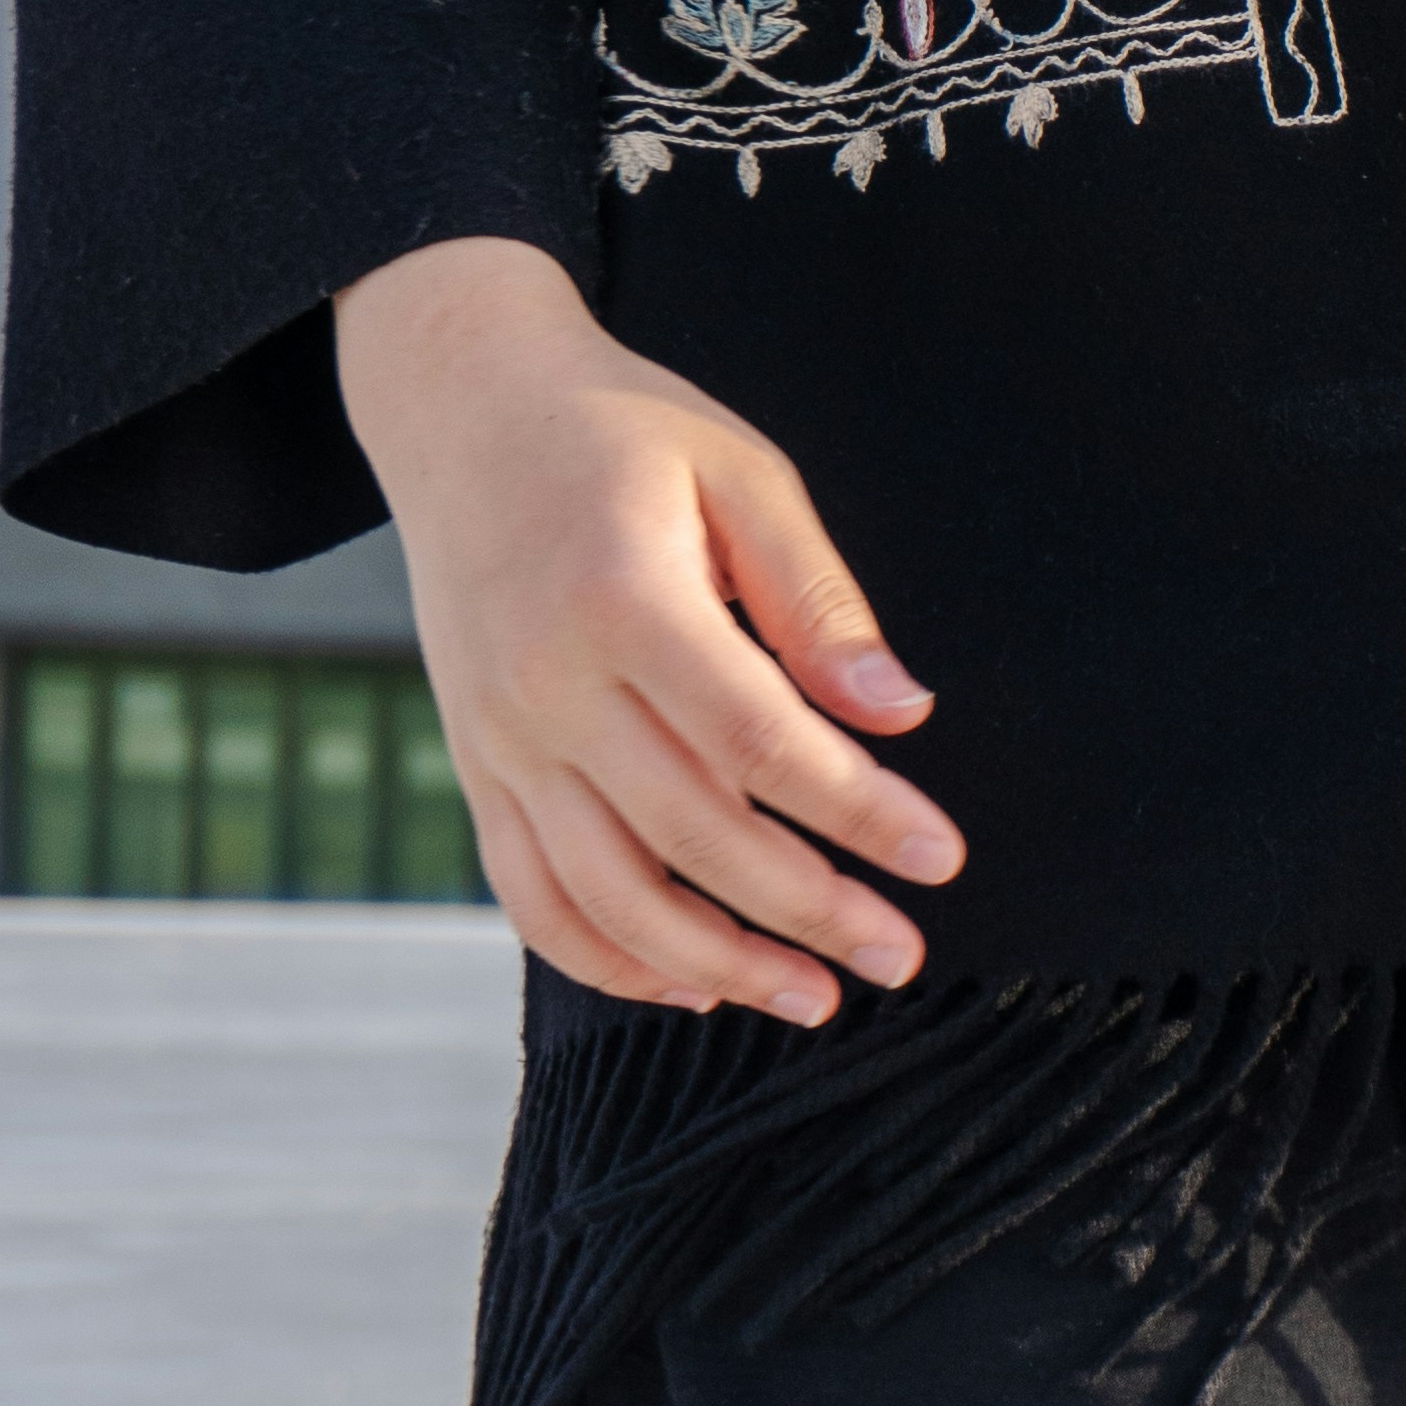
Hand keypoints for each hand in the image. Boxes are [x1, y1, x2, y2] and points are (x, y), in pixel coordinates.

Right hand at [333, 237, 961, 1022]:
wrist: (464, 410)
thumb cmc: (620, 434)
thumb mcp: (741, 474)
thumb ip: (817, 599)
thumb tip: (899, 712)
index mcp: (623, 598)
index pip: (760, 741)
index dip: (858, 813)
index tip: (941, 859)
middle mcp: (547, 684)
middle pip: (693, 833)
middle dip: (810, 911)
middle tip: (902, 955)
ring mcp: (500, 737)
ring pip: (607, 893)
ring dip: (715, 964)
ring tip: (813, 995)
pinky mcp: (476, 766)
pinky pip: (532, 896)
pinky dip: (608, 958)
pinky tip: (691, 984)